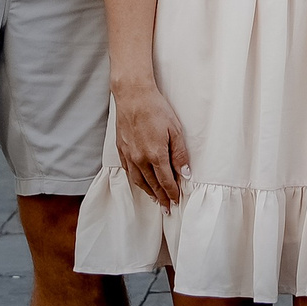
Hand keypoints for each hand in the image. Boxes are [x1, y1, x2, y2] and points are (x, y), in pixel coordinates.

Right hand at [111, 79, 191, 208]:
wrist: (133, 96)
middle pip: (152, 185)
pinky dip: (136, 181)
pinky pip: (128, 172)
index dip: (172, 193)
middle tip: (167, 209)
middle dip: (161, 198)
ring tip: (155, 200)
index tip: (176, 201)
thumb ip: (180, 154)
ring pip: (139, 181)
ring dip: (148, 193)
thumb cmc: (156, 109)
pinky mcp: (121, 150)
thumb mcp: (175, 129)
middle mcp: (140, 159)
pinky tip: (140, 184)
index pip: (166, 181)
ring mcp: (129, 155)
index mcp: (155, 155)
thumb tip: (185, 173)